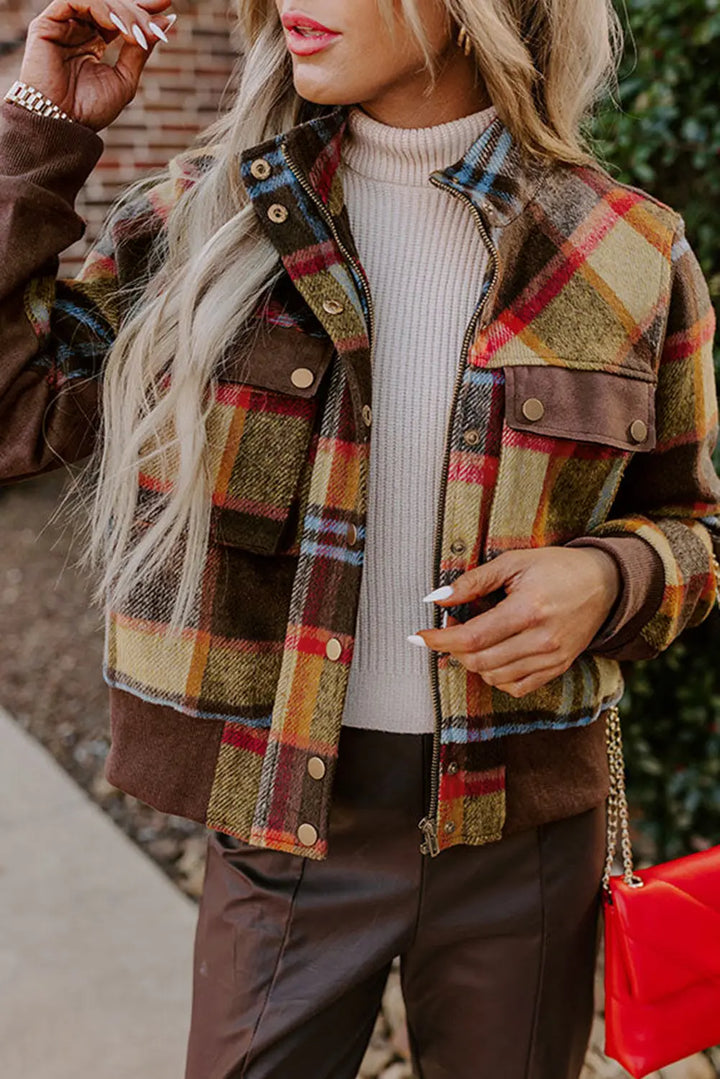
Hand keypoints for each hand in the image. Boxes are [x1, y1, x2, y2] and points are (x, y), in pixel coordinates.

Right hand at [18, 0, 176, 131]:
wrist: (63, 125)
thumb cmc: (91, 110)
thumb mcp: (125, 79)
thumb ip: (140, 50)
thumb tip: (165, 21)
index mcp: (94, 41)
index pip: (119, 13)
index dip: (141, 6)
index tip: (166, 4)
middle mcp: (78, 29)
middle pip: (111, 4)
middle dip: (136, 11)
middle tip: (153, 26)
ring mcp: (62, 25)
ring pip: (96, 0)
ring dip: (122, 12)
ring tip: (137, 34)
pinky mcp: (46, 24)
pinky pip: (74, 0)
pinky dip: (99, 7)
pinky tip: (115, 24)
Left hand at [411, 547, 620, 697]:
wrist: (605, 583)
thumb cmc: (556, 567)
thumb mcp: (514, 562)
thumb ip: (473, 581)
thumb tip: (437, 598)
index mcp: (528, 609)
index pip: (473, 637)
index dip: (440, 639)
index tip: (419, 637)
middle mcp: (542, 639)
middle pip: (480, 661)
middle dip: (454, 650)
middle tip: (449, 630)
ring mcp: (552, 658)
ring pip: (495, 677)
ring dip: (473, 662)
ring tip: (473, 639)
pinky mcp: (558, 668)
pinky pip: (517, 686)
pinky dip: (496, 676)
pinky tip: (494, 655)